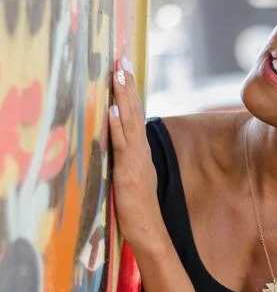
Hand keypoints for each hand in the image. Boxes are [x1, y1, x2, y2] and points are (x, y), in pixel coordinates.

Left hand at [108, 58, 164, 253]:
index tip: (124, 68)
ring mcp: (135, 161)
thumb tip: (119, 138)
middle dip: (126, 84)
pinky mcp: (128, 173)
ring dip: (123, 97)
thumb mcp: (132, 176)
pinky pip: (122, 146)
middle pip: (134, 112)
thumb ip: (128, 157)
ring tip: (118, 73)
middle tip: (121, 59)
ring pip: (129, 122)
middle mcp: (140, 151)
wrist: (150, 232)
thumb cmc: (138, 209)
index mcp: (140, 151)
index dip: (129, 92)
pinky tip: (112, 109)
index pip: (135, 115)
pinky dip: (118, 126)